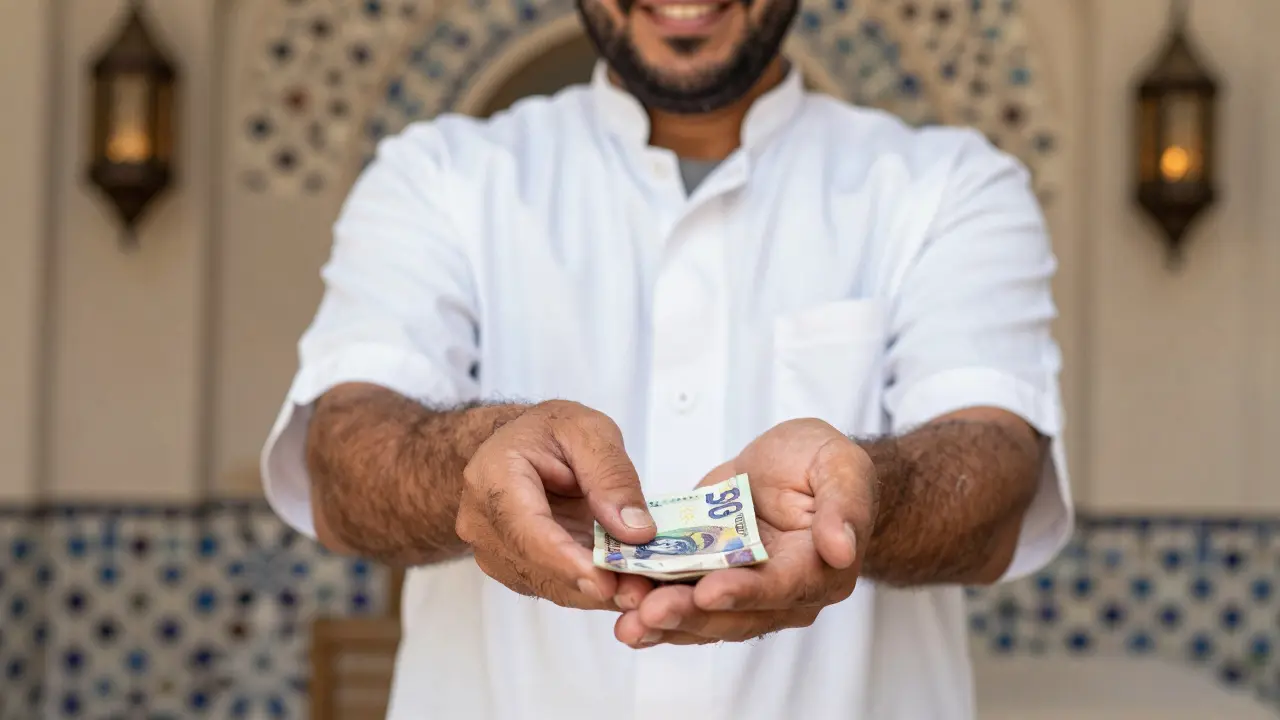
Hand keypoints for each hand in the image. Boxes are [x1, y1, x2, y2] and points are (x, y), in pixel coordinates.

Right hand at [456, 400, 656, 609]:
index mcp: (493, 478)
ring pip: (549, 585)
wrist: (518, 445)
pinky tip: (624, 582)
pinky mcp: (513, 568)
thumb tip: (635, 530)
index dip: (567, 561)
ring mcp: (493, 551)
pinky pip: (554, 586)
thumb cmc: (548, 432)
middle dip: (593, 584)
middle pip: (538, 567)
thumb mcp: (588, 431)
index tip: (606, 583)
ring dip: (596, 593)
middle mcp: (483, 523)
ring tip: (642, 588)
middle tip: (643, 592)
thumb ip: (611, 476)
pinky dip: (590, 588)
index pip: (527, 531)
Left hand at [613, 419, 875, 646]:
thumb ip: (845, 506)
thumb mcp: (841, 467)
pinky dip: (653, 607)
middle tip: (649, 612)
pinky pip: (683, 599)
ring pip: (705, 616)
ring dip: (665, 622)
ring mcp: (744, 591)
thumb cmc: (823, 463)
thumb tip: (842, 548)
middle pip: (735, 613)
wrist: (795, 466)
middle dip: (690, 614)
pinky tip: (622, 612)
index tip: (708, 591)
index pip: (780, 587)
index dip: (744, 592)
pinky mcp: (712, 579)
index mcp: (818, 570)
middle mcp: (782, 593)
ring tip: (627, 624)